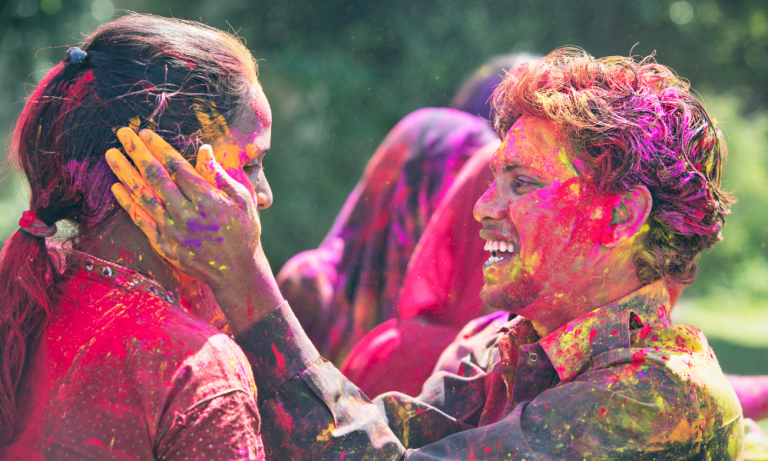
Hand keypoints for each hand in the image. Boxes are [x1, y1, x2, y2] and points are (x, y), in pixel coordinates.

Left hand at [106, 128, 282, 332]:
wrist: (236, 271)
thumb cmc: (243, 231)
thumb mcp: (242, 199)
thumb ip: (219, 175)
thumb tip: (204, 149)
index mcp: (208, 199)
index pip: (177, 167)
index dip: (160, 148)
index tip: (146, 133)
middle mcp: (187, 214)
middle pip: (156, 177)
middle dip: (137, 153)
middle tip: (122, 134)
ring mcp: (172, 231)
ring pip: (143, 196)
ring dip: (125, 173)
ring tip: (111, 155)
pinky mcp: (164, 245)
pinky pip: (141, 220)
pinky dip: (127, 203)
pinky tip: (116, 187)